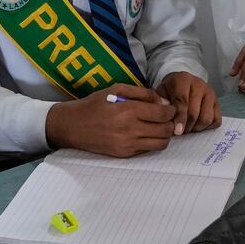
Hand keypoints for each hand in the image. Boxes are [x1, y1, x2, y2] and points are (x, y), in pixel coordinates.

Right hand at [46, 83, 175, 156]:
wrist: (72, 125)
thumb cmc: (94, 104)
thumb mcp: (117, 89)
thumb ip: (142, 93)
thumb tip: (162, 101)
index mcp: (129, 110)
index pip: (163, 114)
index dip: (171, 110)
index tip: (169, 108)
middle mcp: (130, 129)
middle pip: (165, 130)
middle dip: (170, 123)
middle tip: (166, 118)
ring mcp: (127, 144)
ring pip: (160, 143)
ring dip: (164, 135)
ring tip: (158, 127)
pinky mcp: (123, 154)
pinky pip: (147, 150)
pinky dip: (151, 142)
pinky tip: (145, 134)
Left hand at [159, 72, 221, 133]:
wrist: (182, 83)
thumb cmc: (170, 90)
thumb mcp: (161, 92)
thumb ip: (161, 103)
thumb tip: (166, 116)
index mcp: (183, 80)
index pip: (182, 101)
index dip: (180, 118)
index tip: (177, 131)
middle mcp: (199, 84)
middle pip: (194, 113)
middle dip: (186, 127)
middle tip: (179, 132)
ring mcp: (210, 93)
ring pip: (206, 118)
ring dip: (196, 128)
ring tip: (187, 128)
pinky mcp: (217, 102)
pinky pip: (216, 120)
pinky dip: (207, 128)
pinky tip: (197, 125)